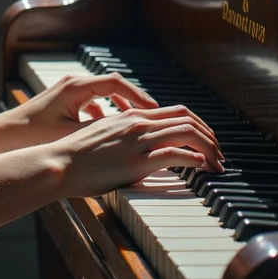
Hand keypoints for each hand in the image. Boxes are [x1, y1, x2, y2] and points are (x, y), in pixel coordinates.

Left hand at [0, 71, 158, 149]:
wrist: (0, 136)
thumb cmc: (31, 135)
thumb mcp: (70, 136)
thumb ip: (99, 132)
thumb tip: (127, 135)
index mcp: (76, 87)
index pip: (116, 83)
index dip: (138, 96)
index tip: (153, 110)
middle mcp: (72, 84)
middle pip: (112, 85)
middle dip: (132, 100)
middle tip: (150, 116)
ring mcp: (67, 91)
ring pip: (102, 94)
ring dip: (118, 107)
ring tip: (134, 123)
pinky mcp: (62, 102)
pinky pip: (90, 102)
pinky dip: (103, 112)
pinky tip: (107, 130)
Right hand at [50, 103, 224, 198]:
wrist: (58, 163)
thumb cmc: (77, 155)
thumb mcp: (104, 137)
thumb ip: (125, 136)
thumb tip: (140, 145)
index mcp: (131, 116)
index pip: (176, 112)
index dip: (198, 125)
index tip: (207, 141)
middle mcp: (138, 123)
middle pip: (187, 119)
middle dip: (210, 135)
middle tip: (219, 153)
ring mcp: (138, 141)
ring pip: (186, 133)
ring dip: (208, 148)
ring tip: (217, 164)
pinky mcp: (135, 162)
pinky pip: (173, 153)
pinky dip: (193, 158)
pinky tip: (201, 166)